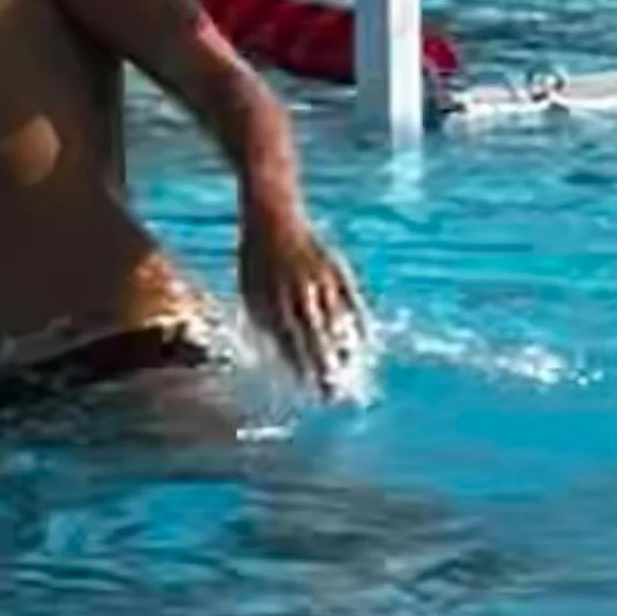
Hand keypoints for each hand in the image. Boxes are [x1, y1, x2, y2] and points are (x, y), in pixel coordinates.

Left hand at [240, 195, 367, 397]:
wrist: (273, 219)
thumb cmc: (257, 264)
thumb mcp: (251, 296)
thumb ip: (266, 328)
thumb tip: (281, 362)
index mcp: (274, 303)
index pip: (291, 346)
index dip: (303, 372)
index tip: (312, 395)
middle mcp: (299, 295)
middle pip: (316, 340)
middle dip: (326, 371)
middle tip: (335, 397)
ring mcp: (321, 282)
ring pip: (337, 324)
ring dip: (345, 352)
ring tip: (352, 376)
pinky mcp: (337, 270)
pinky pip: (352, 302)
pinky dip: (360, 323)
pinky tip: (365, 343)